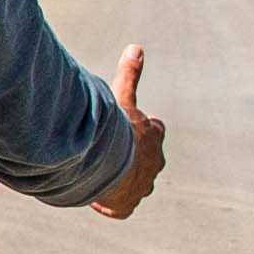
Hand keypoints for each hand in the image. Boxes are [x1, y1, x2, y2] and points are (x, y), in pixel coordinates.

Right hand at [93, 45, 169, 220]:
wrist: (110, 169)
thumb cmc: (118, 134)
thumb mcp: (122, 100)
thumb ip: (129, 75)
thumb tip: (136, 47)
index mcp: (155, 139)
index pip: (154, 130)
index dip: (140, 128)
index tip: (126, 127)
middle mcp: (154, 164)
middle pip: (146, 158)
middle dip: (132, 156)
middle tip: (111, 150)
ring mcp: (143, 186)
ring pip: (134, 182)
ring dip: (121, 179)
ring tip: (101, 174)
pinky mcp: (129, 205)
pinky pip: (122, 206)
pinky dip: (112, 203)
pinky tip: (98, 198)